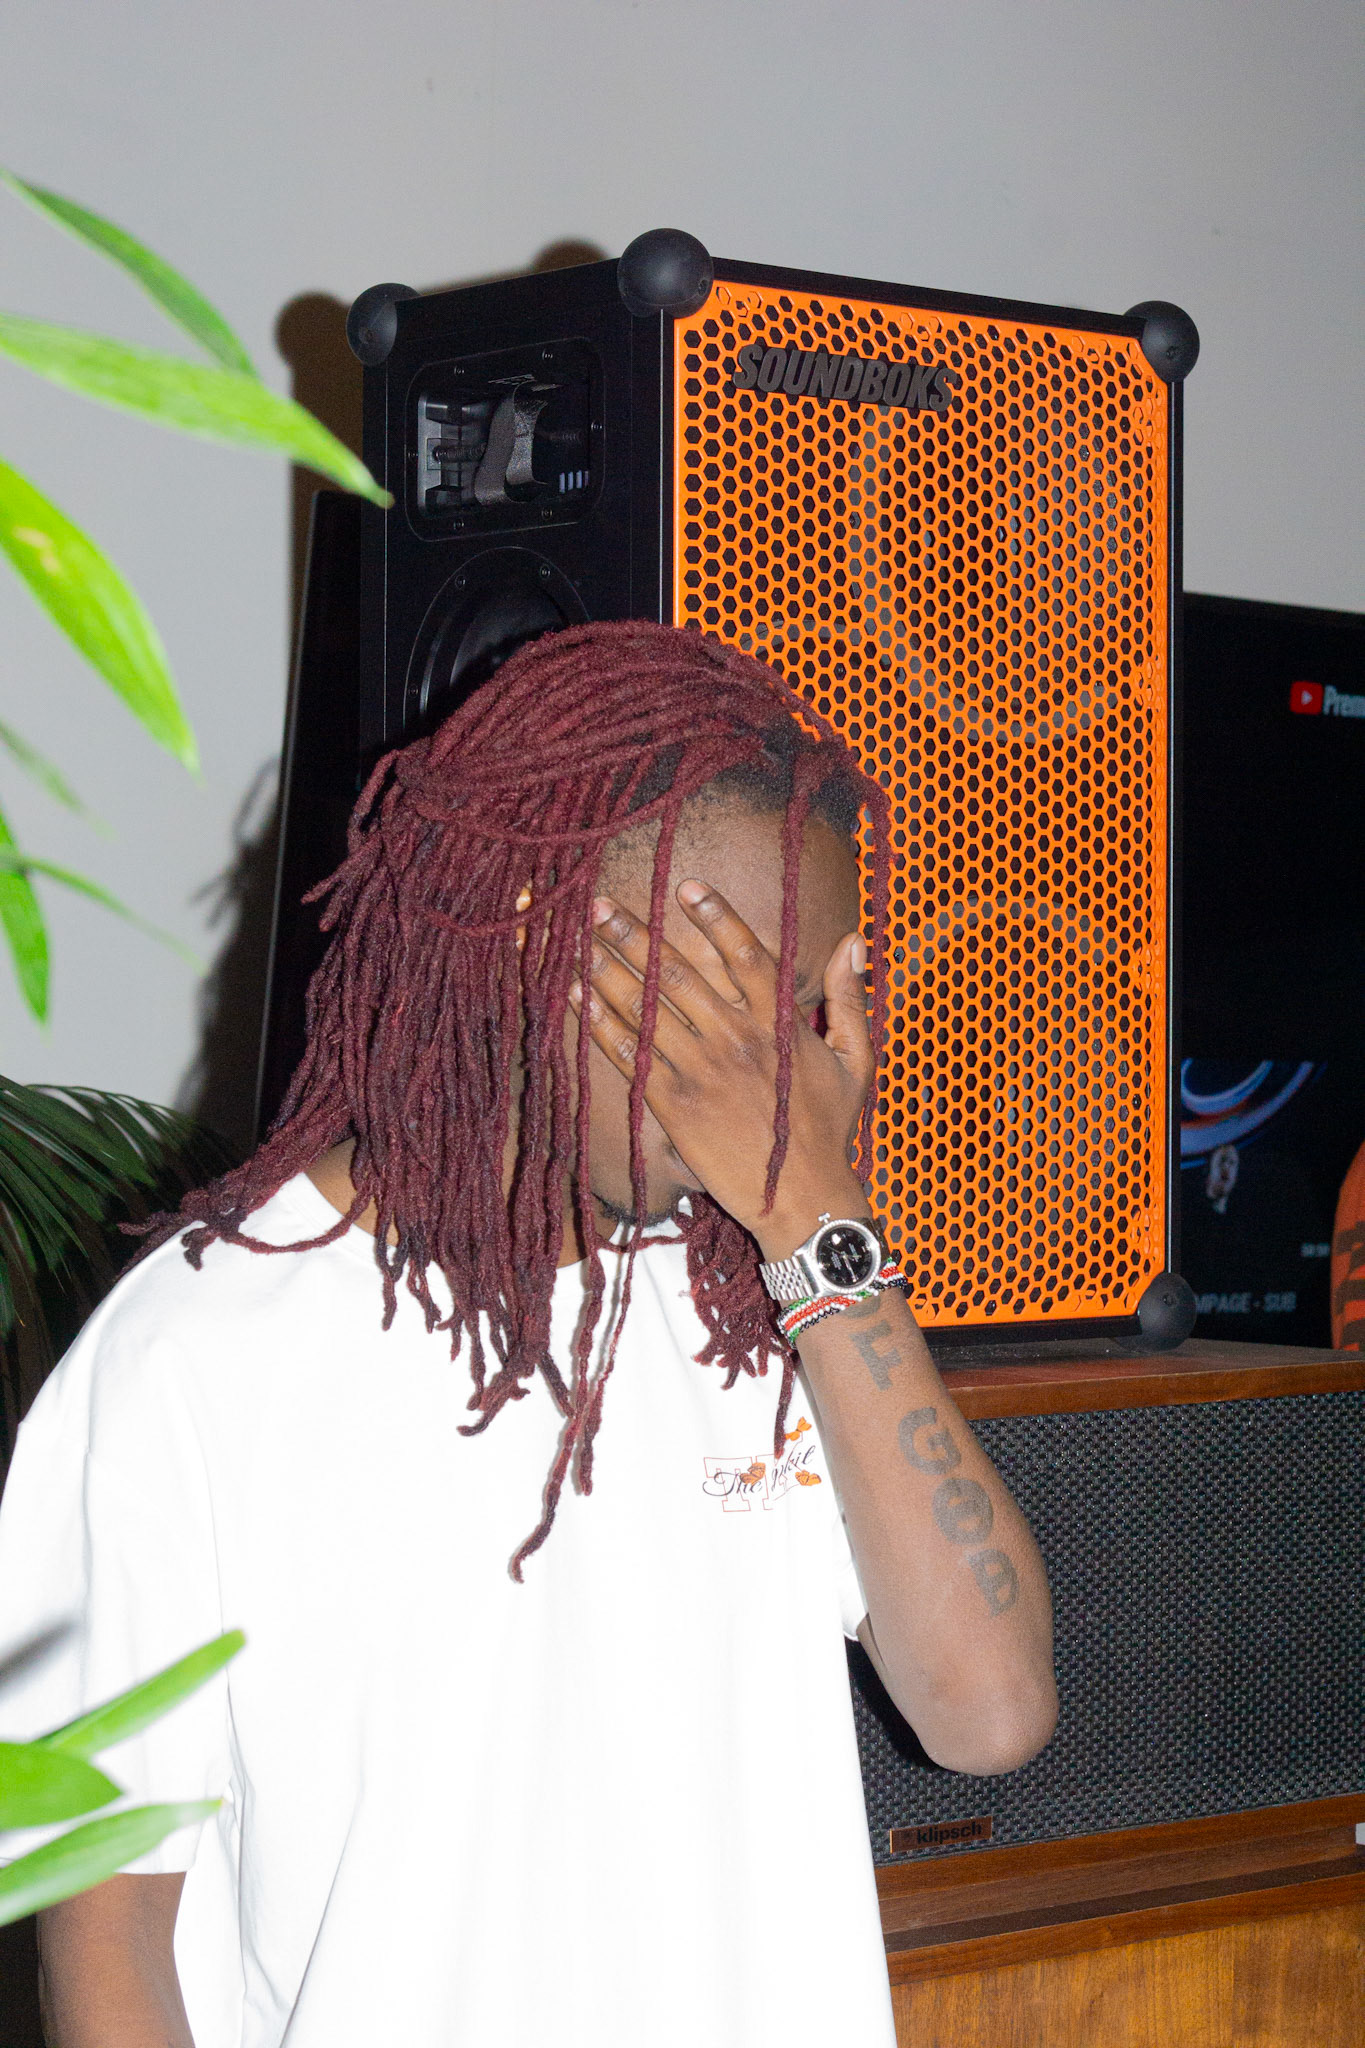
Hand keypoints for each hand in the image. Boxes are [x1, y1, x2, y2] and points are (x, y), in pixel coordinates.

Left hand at [571, 880, 872, 1257]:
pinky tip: (579, 997)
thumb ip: (850, 998)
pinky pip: (633, 1055)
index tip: (685, 885)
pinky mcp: (676, 1105)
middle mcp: (739, 1038)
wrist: (802, 1200)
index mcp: (783, 1023)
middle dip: (637, 935)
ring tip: (581, 940)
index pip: (747, 953)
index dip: (716, 916)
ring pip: (649, 1008)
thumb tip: (855, 940)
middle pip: (680, 973)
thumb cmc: (828, 1130)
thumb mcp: (857, 1061)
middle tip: (601, 904)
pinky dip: (603, 1025)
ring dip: (610, 970)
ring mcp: (704, 1071)